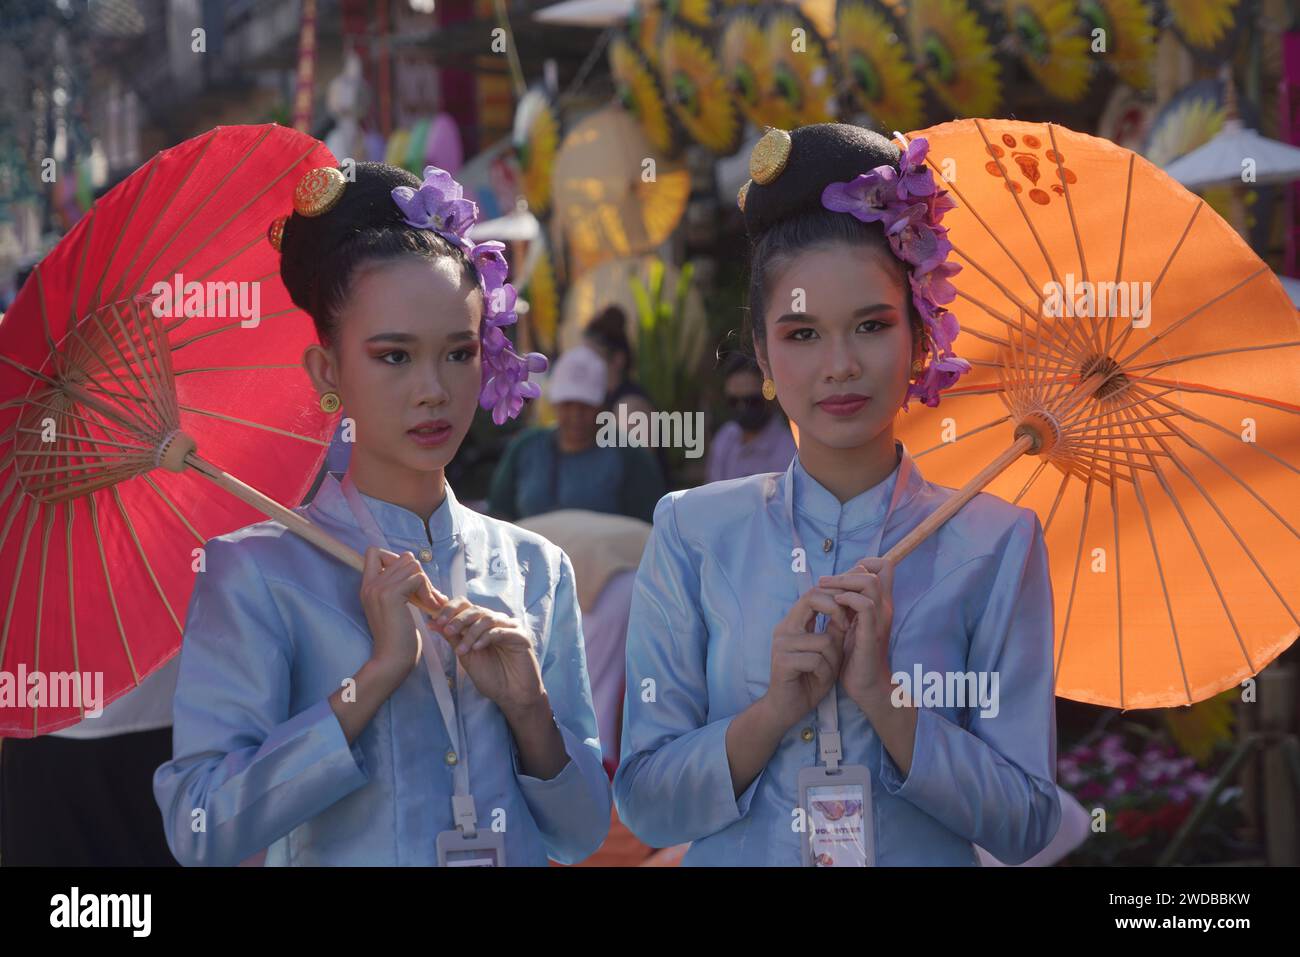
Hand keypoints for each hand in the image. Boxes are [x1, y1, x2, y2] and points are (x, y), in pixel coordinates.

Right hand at [359, 546, 444, 680]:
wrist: (392, 659)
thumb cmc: (398, 638)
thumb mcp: (394, 607)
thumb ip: (398, 586)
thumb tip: (415, 564)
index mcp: (367, 586)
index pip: (375, 551)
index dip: (396, 560)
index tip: (408, 582)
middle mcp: (370, 584)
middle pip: (403, 557)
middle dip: (420, 575)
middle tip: (428, 596)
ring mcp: (378, 588)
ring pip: (413, 565)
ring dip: (427, 584)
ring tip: (431, 603)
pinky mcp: (391, 594)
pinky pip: (418, 578)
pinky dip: (428, 591)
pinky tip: (430, 608)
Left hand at [430, 598, 544, 714]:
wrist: (512, 695)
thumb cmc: (491, 677)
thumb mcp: (465, 655)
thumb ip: (452, 638)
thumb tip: (432, 623)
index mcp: (482, 624)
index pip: (465, 606)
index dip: (449, 610)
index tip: (436, 622)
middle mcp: (496, 622)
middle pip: (475, 609)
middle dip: (458, 619)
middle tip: (447, 631)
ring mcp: (509, 627)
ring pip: (486, 618)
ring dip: (470, 633)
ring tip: (462, 650)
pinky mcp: (520, 636)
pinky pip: (500, 631)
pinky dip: (485, 638)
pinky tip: (477, 648)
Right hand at [759, 585, 850, 730]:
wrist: (787, 708)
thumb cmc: (810, 678)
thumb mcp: (828, 650)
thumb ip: (835, 628)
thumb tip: (852, 605)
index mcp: (794, 623)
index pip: (813, 593)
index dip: (836, 596)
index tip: (851, 613)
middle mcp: (784, 629)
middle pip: (812, 599)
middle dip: (836, 611)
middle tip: (846, 628)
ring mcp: (781, 644)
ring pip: (823, 640)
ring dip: (833, 659)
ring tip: (826, 671)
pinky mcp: (782, 661)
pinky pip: (816, 659)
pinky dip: (824, 672)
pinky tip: (817, 680)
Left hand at [819, 557, 895, 713]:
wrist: (867, 686)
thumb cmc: (856, 656)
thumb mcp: (852, 624)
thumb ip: (848, 606)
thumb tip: (835, 586)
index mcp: (880, 603)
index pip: (884, 567)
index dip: (865, 563)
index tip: (842, 576)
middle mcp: (884, 607)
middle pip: (879, 569)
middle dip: (848, 570)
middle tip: (825, 582)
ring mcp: (880, 619)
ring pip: (871, 582)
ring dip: (844, 582)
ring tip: (827, 590)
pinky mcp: (872, 633)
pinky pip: (865, 606)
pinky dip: (848, 599)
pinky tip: (835, 604)